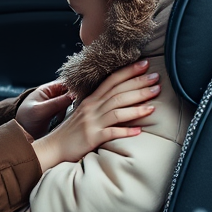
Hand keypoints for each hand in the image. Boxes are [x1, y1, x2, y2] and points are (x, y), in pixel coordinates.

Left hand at [16, 79, 73, 137]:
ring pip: (69, 102)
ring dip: (69, 109)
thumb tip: (73, 95)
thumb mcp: (40, 110)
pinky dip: (67, 115)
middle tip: (68, 108)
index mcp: (47, 89)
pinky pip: (67, 111)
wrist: (21, 134)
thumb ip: (57, 103)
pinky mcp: (57, 114)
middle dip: (71, 100)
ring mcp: (55, 105)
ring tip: (59, 116)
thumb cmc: (26, 120)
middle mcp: (52, 96)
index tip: (78, 94)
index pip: (64, 83)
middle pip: (69, 92)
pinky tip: (61, 120)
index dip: (73, 87)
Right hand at [32, 60, 159, 171]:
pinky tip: (139, 131)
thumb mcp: (85, 111)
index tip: (145, 64)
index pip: (112, 80)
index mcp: (91, 99)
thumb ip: (100, 103)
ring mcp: (92, 122)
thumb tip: (119, 96)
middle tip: (157, 79)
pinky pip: (111, 132)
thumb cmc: (72, 130)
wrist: (54, 147)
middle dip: (139, 85)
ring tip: (154, 105)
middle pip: (118, 92)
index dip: (129, 71)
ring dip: (137, 106)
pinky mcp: (92, 137)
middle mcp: (92, 107)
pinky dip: (126, 131)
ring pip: (117, 110)